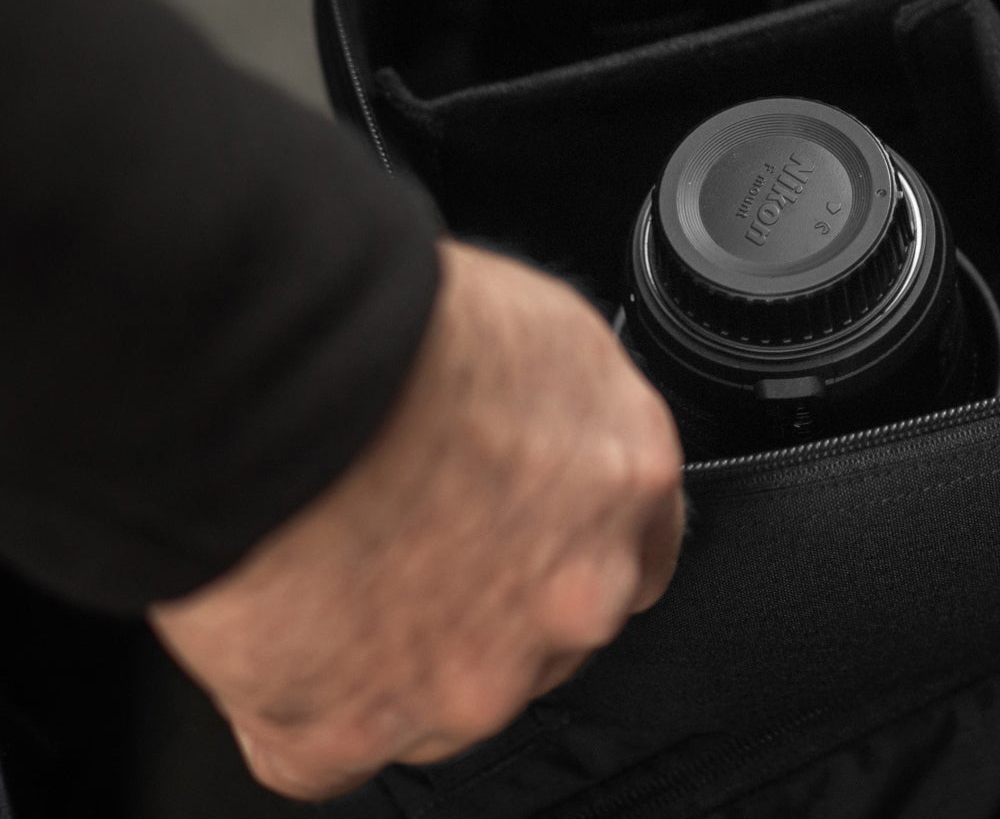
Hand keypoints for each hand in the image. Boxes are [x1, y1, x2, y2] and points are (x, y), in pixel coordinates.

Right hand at [149, 239, 684, 801]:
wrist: (287, 378)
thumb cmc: (403, 330)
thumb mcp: (545, 334)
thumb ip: (573, 418)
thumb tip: (551, 439)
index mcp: (629, 480)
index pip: (637, 547)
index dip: (571, 538)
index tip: (529, 528)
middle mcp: (574, 594)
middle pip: (548, 631)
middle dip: (493, 601)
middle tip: (414, 535)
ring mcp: (472, 678)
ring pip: (447, 697)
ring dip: (398, 652)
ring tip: (333, 560)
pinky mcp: (353, 732)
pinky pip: (330, 748)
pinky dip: (299, 702)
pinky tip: (283, 620)